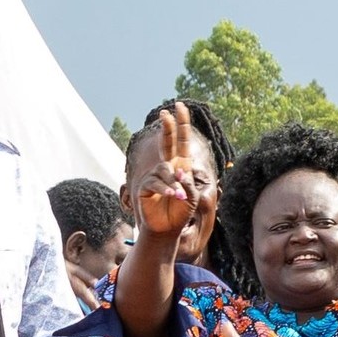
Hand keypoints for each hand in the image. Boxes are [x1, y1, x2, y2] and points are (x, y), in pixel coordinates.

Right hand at [129, 102, 197, 244]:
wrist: (167, 229)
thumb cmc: (181, 212)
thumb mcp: (192, 196)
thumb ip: (186, 181)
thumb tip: (177, 171)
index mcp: (180, 167)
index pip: (181, 142)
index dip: (181, 125)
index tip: (179, 107)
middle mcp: (167, 168)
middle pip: (167, 143)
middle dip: (168, 128)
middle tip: (166, 112)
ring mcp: (155, 176)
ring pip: (165, 170)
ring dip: (174, 184)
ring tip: (180, 197)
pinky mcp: (145, 187)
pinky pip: (156, 182)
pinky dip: (167, 190)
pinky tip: (173, 197)